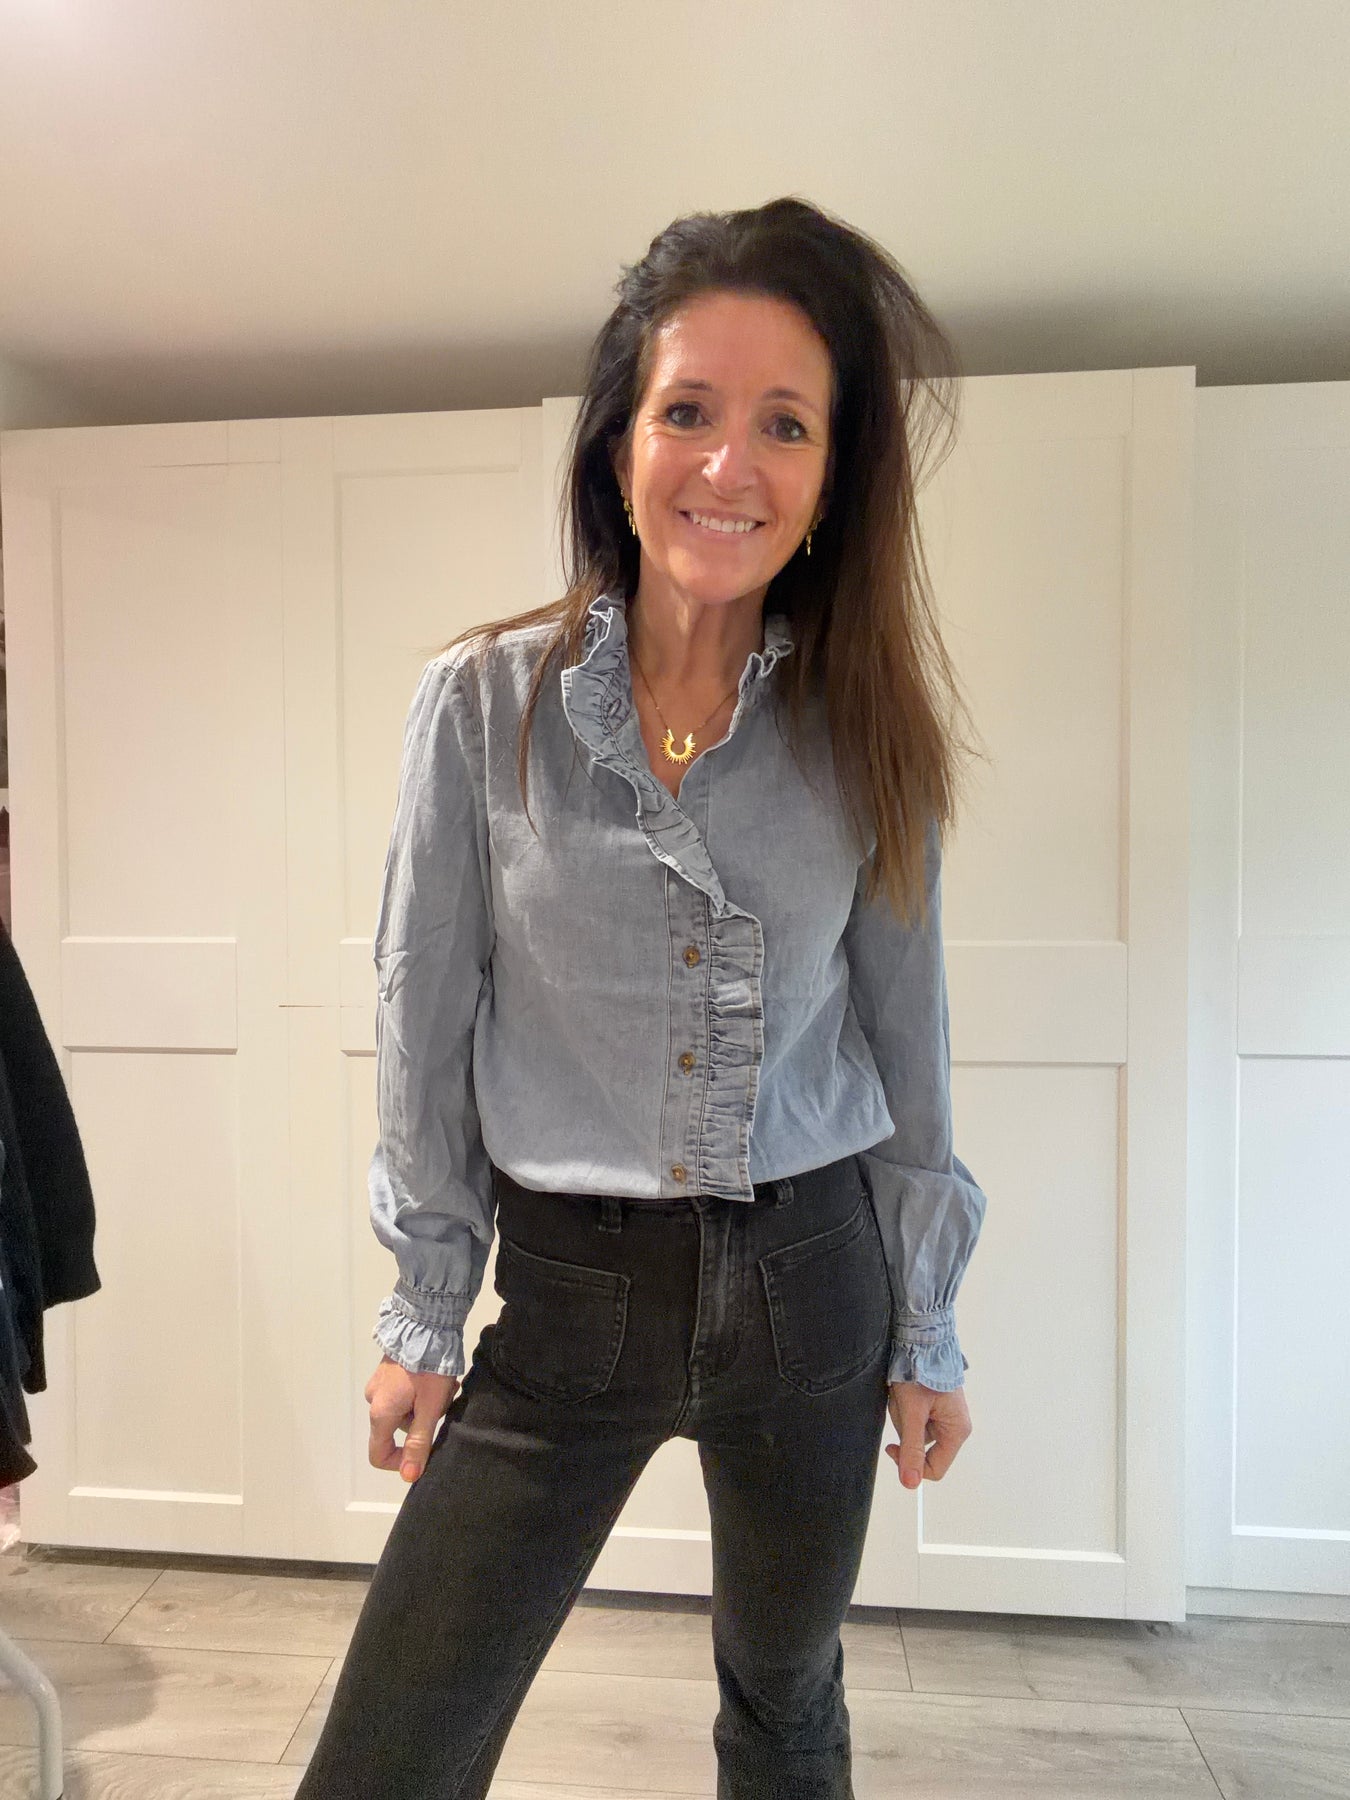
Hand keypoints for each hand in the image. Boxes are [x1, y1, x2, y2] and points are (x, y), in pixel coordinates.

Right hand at [365, 1355, 458, 1482]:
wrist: (426, 1323)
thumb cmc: (429, 1369)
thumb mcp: (429, 1409)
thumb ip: (419, 1443)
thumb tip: (408, 1476)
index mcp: (381, 1413)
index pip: (378, 1454)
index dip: (399, 1461)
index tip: (424, 1449)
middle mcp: (373, 1400)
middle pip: (396, 1430)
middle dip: (422, 1423)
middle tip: (444, 1404)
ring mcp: (379, 1383)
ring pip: (402, 1410)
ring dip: (423, 1405)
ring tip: (445, 1387)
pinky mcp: (387, 1370)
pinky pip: (402, 1393)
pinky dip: (419, 1392)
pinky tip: (436, 1378)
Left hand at [886, 1380, 971, 1488]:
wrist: (922, 1339)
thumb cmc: (922, 1370)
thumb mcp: (913, 1413)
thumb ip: (912, 1449)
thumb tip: (910, 1483)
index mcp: (957, 1431)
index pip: (934, 1469)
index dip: (911, 1463)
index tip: (892, 1447)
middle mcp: (954, 1426)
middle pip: (923, 1448)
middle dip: (906, 1430)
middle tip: (901, 1406)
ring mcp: (945, 1415)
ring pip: (916, 1432)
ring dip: (903, 1417)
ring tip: (902, 1395)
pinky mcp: (935, 1406)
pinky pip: (915, 1418)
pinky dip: (905, 1408)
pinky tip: (903, 1392)